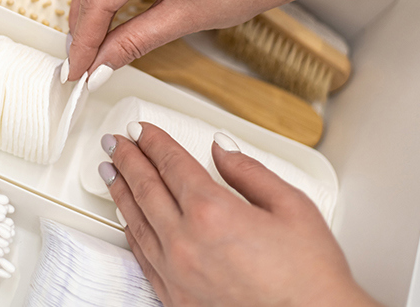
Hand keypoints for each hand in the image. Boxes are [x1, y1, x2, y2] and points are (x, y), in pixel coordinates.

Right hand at [66, 0, 293, 81]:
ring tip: (89, 40)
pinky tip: (108, 8)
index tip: (77, 69)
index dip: (84, 41)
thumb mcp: (185, 17)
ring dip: (91, 4)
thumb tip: (102, 64)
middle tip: (79, 61)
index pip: (99, 0)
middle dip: (82, 24)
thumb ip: (134, 42)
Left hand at [99, 123, 379, 306]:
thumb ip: (248, 171)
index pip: (171, 164)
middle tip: (115, 141)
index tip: (142, 129)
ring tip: (110, 171)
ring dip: (120, 191)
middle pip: (145, 187)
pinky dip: (131, 231)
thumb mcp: (291, 206)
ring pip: (135, 220)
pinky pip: (142, 256)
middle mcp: (185, 242)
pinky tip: (126, 218)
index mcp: (212, 212)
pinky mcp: (175, 296)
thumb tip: (220, 150)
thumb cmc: (309, 277)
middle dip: (127, 159)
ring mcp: (176, 271)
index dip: (154, 142)